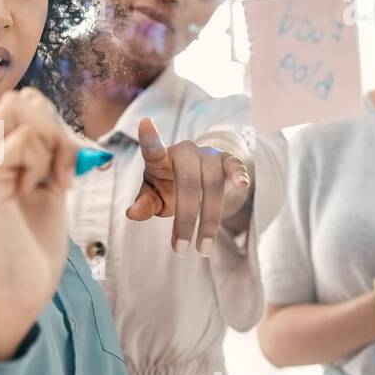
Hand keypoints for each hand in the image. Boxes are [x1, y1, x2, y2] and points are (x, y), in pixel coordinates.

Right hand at [0, 88, 80, 360]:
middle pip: (23, 98)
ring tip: (52, 184)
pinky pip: (25, 140)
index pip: (26, 102)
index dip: (56, 123)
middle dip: (57, 127)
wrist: (25, 281)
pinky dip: (42, 165)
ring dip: (54, 147)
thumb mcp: (51, 181)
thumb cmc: (38, 238)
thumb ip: (51, 149)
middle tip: (63, 170)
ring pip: (26, 111)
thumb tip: (58, 119)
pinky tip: (33, 192)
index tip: (67, 162)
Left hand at [126, 117, 250, 256]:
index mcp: (161, 159)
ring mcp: (208, 155)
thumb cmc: (169, 187)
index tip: (145, 124)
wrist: (199, 176)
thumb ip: (144, 203)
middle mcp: (185, 152)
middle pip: (188, 184)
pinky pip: (234, 167)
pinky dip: (238, 174)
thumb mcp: (154, 196)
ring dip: (209, 220)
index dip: (150, 138)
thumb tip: (132, 213)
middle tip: (180, 250)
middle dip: (185, 220)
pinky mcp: (227, 160)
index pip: (153, 149)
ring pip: (213, 185)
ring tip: (202, 249)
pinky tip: (242, 185)